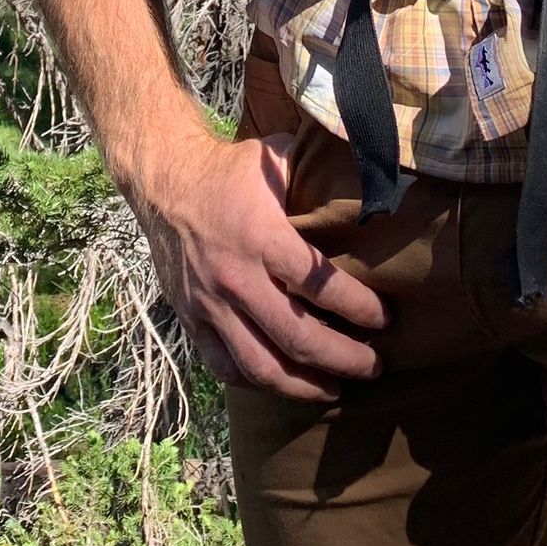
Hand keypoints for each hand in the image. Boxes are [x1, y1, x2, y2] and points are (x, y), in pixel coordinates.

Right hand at [124, 126, 388, 401]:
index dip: (359, 308)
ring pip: (261, 366)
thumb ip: (318, 171)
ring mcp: (210, 304)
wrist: (162, 180)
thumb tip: (371, 173)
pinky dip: (257, 382)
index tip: (384, 319)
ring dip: (304, 386)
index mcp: (262, 236)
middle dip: (343, 359)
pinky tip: (284, 382)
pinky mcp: (191, 319)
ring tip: (335, 389)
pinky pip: (226, 366)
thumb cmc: (228, 169)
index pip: (320, 285)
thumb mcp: (275, 156)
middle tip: (373, 366)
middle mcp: (236, 277)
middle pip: (297, 337)